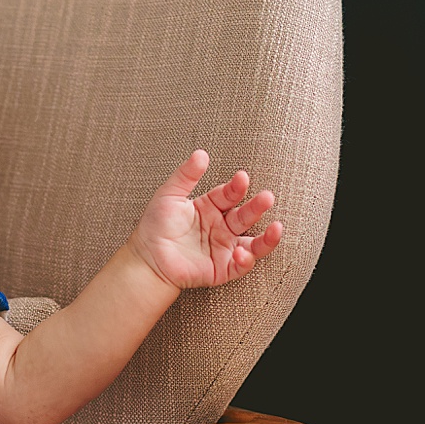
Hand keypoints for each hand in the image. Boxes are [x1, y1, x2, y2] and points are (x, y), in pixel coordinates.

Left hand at [127, 150, 282, 290]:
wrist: (147, 258)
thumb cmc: (156, 226)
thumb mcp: (169, 196)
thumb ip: (186, 176)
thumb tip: (201, 154)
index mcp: (211, 207)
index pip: (230, 195)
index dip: (237, 187)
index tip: (241, 178)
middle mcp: (222, 227)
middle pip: (245, 216)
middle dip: (257, 207)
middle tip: (267, 197)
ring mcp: (224, 248)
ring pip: (253, 243)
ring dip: (267, 237)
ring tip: (277, 228)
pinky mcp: (223, 269)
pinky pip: (241, 266)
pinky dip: (246, 260)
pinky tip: (242, 252)